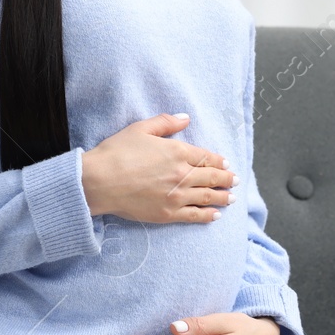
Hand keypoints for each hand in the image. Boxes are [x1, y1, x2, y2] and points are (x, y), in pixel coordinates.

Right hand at [81, 113, 236, 222]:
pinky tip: (215, 215)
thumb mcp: (140, 129)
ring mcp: (176, 196)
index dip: (218, 161)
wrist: (100, 181)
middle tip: (235, 181)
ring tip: (232, 198)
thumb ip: (166, 122)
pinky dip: (208, 215)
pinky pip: (194, 216)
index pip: (206, 157)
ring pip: (208, 197)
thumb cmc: (116, 152)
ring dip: (223, 197)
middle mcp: (182, 174)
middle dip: (226, 179)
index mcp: (177, 152)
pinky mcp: (167, 214)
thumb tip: (186, 118)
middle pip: (211, 177)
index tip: (226, 164)